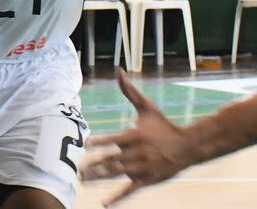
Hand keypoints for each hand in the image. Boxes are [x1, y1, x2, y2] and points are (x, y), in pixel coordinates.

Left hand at [80, 69, 192, 205]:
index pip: (112, 140)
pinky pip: (129, 190)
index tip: (85, 145)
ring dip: (99, 178)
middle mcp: (136, 153)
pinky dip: (117, 198)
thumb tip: (119, 70)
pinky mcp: (147, 180)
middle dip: (94, 165)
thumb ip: (129, 91)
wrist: (189, 146)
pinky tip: (104, 203)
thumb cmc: (164, 126)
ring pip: (116, 174)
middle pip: (111, 160)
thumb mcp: (147, 107)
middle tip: (77, 170)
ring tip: (83, 180)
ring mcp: (141, 168)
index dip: (99, 142)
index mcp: (134, 136)